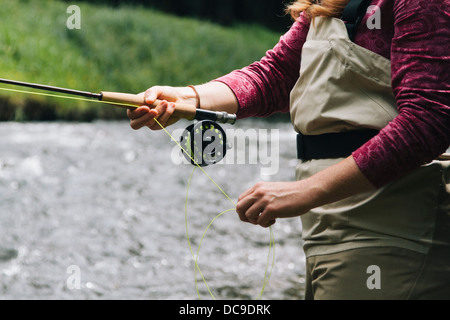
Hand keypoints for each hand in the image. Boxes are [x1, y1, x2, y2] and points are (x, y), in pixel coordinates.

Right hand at [128, 86, 192, 130]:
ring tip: (167, 102)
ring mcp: (150, 122)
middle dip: (145, 118)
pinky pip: (161, 124)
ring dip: (160, 112)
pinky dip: (167, 114)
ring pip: (151, 123)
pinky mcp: (159, 125)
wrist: (178, 98)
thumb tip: (148, 101)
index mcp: (136, 106)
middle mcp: (140, 116)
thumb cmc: (165, 93)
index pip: (131, 113)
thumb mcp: (158, 89)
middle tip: (155, 111)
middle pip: (135, 125)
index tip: (146, 107)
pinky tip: (172, 107)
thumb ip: (151, 92)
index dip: (136, 112)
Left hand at [235, 156, 375, 227]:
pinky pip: (259, 222)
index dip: (244, 210)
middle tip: (255, 220)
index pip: (240, 200)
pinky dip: (265, 224)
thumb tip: (250, 212)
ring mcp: (265, 200)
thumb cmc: (291, 194)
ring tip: (267, 220)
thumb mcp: (272, 191)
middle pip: (239, 207)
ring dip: (256, 222)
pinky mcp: (272, 209)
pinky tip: (274, 221)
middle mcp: (259, 192)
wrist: (306, 192)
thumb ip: (261, 197)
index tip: (253, 214)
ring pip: (248, 216)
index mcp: (258, 187)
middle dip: (244, 218)